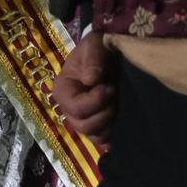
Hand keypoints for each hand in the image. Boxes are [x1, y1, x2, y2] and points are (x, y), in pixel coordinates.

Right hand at [53, 31, 116, 148]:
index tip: (110, 86)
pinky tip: (122, 117)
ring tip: (119, 103)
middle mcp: (70, 110)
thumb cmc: (99, 49)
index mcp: (63, 91)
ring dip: (111, 123)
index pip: (75, 107)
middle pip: (84, 126)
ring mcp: (85, 121)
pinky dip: (115, 133)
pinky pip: (106, 142)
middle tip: (116, 94)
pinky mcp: (100, 128)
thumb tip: (91, 80)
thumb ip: (93, 58)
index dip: (95, 100)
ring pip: (96, 136)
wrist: (112, 55)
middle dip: (105, 112)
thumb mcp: (95, 44)